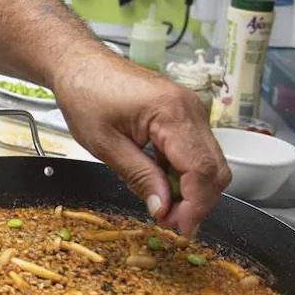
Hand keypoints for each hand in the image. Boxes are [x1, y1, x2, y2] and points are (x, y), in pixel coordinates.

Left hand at [52, 51, 230, 237]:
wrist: (80, 64)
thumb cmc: (85, 95)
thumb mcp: (105, 144)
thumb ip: (138, 177)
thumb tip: (163, 209)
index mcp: (172, 113)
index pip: (201, 170)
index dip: (195, 206)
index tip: (180, 230)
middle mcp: (191, 109)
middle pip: (214, 169)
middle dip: (197, 202)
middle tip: (169, 224)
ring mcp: (190, 111)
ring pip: (209, 162)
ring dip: (191, 190)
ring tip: (162, 207)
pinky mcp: (183, 115)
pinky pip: (195, 151)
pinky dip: (183, 174)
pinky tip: (160, 185)